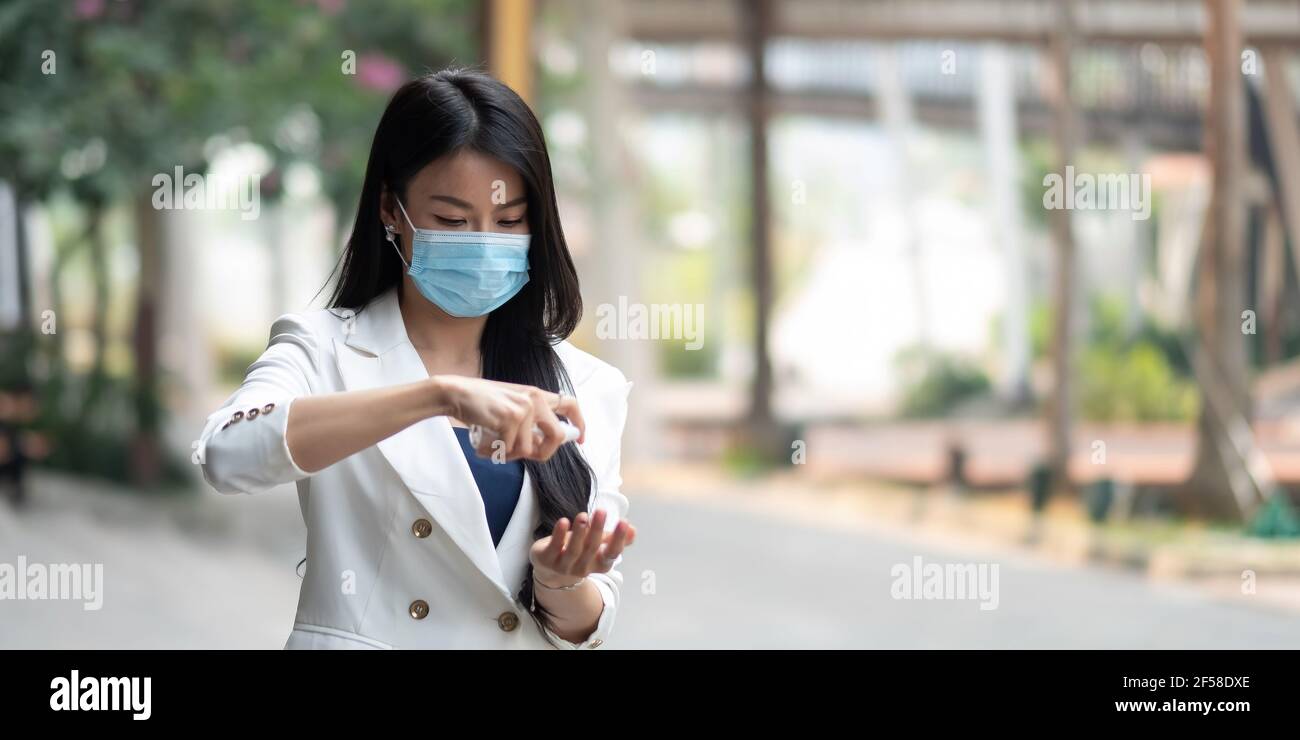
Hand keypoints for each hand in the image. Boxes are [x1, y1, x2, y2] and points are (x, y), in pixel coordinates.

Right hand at [432, 375, 585, 461]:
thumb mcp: (512, 407)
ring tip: (492, 445)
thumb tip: (542, 446)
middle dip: (544, 453)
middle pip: (557, 436)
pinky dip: (496, 453)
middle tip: (523, 455)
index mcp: (537, 395)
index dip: (579, 423)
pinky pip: (511, 449)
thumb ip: (529, 423)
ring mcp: (524, 408)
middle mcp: (535, 399)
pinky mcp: (511, 419)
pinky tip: (484, 446)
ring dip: (509, 454)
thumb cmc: (481, 404)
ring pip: (528, 449)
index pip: (570, 404)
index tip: (580, 439)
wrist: (456, 393)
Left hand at [530, 509, 636, 586]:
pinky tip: (563, 521)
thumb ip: (614, 539)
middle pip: (591, 549)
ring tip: (583, 515)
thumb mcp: (598, 546)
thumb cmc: (579, 552)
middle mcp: (582, 568)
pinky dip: (558, 534)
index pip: (611, 554)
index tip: (624, 522)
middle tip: (602, 511)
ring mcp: (563, 566)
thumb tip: (633, 530)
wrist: (550, 572)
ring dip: (578, 532)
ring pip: (573, 550)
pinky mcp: (546, 559)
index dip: (618, 540)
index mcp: (598, 564)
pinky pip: (553, 547)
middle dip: (597, 530)